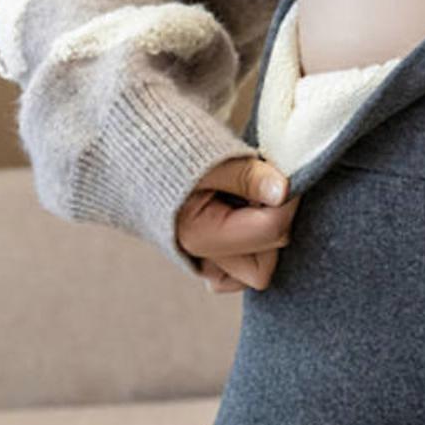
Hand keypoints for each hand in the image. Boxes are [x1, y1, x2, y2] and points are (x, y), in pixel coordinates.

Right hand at [176, 155, 300, 291]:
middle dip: (276, 225)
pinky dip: (253, 251)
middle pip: (267, 262)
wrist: (136, 153)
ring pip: (257, 273)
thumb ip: (248, 175)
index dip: (289, 202)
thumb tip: (283, 192)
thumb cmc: (171, 151)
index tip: (288, 177)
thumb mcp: (210, 155)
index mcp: (199, 234)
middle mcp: (201, 258)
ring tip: (251, 203)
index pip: (271, 230)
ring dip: (265, 240)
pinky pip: (242, 273)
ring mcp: (204, 263)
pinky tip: (246, 217)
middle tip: (266, 190)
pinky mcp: (209, 260)